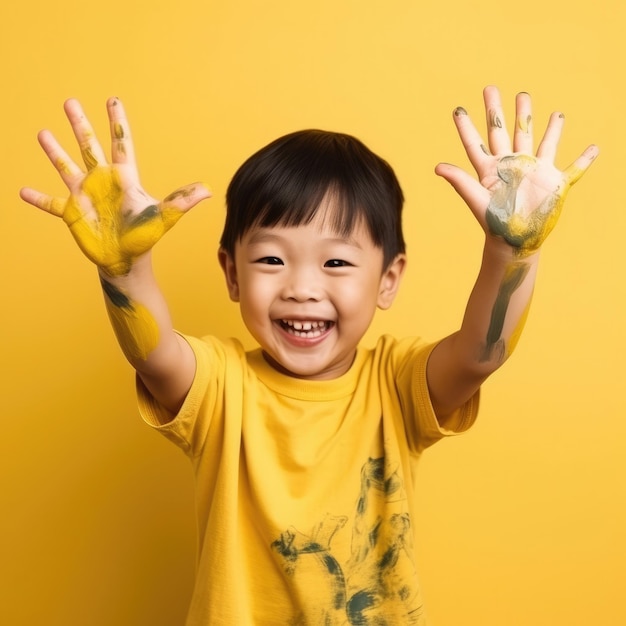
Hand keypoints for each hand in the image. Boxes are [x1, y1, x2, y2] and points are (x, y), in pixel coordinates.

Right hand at [20, 98, 210, 275]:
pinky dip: (37, 198)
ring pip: (67, 166)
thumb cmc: (145, 238)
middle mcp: (102, 181)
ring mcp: (86, 195)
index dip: (117, 122)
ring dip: (55, 151)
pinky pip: (51, 203)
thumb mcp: (163, 217)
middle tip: (69, 101)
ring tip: (42, 133)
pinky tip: (22, 192)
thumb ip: (182, 201)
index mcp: (124, 178)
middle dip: (80, 124)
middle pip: (89, 146)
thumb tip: (208, 189)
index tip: (112, 99)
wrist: (126, 260)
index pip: (121, 144)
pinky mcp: (72, 213)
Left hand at [435, 86, 598, 256]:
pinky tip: (594, 148)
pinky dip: (585, 159)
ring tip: (553, 111)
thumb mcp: (475, 198)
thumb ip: (460, 180)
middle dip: (503, 111)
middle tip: (494, 90)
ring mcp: (535, 172)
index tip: (457, 109)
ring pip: (542, 142)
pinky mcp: (555, 183)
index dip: (466, 126)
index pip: (476, 142)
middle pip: (508, 131)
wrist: (512, 241)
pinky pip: (574, 169)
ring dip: (548, 126)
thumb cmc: (491, 222)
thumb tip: (437, 167)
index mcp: (491, 169)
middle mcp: (512, 165)